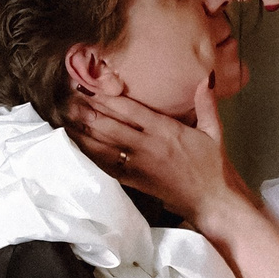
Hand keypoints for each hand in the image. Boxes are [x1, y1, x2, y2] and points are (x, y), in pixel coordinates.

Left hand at [68, 71, 246, 229]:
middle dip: (87, 112)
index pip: (130, 110)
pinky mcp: (133, 181)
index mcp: (166, 131)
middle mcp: (148, 147)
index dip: (107, 98)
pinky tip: (76, 146)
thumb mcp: (214, 131)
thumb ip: (207, 103)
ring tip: (64, 118)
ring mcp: (138, 166)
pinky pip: (106, 166)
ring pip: (104, 146)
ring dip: (83, 132)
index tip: (90, 86)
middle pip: (110, 126)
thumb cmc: (213, 166)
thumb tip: (207, 76)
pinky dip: (90, 155)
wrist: (212, 201)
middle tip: (66, 99)